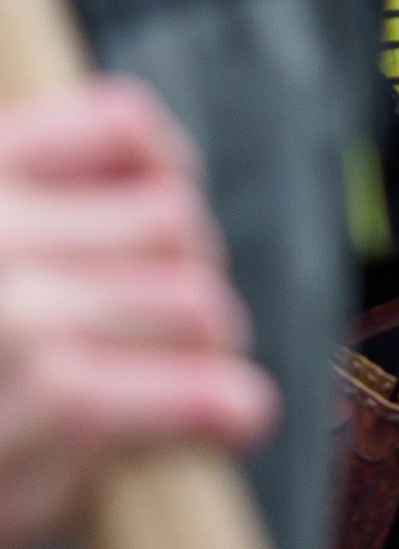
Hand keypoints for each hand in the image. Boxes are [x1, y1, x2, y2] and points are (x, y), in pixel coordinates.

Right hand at [0, 80, 274, 548]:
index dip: (163, 178)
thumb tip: (155, 181)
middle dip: (185, 284)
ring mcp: (18, 309)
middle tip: (176, 340)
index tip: (161, 228)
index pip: (121, 129)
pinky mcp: (56, 395)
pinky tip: (227, 419)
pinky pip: (189, 383)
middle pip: (174, 225)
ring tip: (192, 386)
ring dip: (202, 351)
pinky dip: (214, 407)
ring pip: (195, 305)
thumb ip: (19, 219)